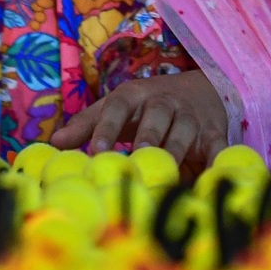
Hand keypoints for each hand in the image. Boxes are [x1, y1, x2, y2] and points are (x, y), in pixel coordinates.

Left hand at [50, 71, 228, 172]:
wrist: (204, 89)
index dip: (107, 128)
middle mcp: (165, 103)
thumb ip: (87, 125)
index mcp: (136, 95)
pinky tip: (209, 180)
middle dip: (146, 137)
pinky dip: (216, 164)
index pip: (118, 106)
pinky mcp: (215, 135)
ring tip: (163, 175)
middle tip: (135, 159)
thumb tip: (53, 145)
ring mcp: (191, 118)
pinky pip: (217, 149)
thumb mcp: (117, 107)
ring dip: (175, 153)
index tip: (96, 152)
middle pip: (156, 117)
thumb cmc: (148, 106)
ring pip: (184, 133)